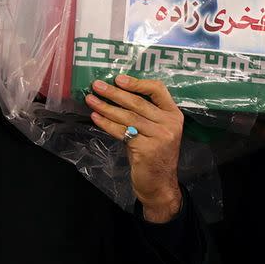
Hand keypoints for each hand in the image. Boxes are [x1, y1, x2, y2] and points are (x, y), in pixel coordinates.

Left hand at [85, 75, 183, 222]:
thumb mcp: (155, 131)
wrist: (159, 184)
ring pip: (128, 116)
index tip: (118, 79)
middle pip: (138, 102)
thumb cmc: (154, 155)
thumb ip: (143, 114)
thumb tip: (115, 96)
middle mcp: (169, 123)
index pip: (158, 89)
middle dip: (114, 93)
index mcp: (173, 114)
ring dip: (106, 107)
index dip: (137, 83)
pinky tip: (95, 117)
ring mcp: (159, 136)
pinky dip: (106, 123)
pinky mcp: (146, 149)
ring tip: (91, 99)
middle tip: (97, 85)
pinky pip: (122, 132)